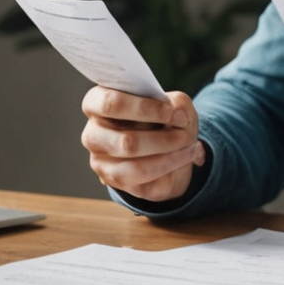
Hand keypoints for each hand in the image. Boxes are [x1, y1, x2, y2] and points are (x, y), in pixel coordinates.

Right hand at [81, 86, 204, 202]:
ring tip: (191, 146)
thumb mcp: (174, 104)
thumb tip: (177, 116)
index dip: (144, 108)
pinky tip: (185, 156)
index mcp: (97, 103)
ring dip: (170, 153)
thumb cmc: (163, 119)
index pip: (110, 104)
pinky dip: (170, 165)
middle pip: (125, 141)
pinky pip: (143, 176)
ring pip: (136, 165)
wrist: (167, 150)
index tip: (171, 112)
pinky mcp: (114, 181)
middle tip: (185, 132)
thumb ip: (176, 103)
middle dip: (164, 138)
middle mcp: (93, 133)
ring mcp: (100, 161)